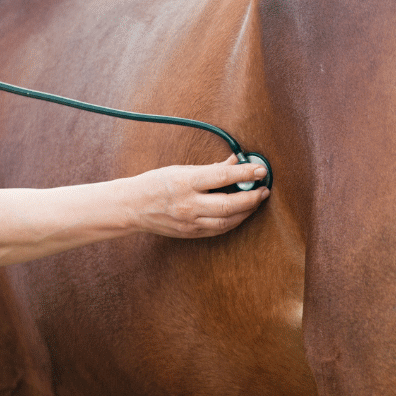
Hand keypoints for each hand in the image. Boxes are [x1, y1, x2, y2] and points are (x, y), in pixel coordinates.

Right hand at [126, 157, 269, 238]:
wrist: (131, 207)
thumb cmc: (156, 183)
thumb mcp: (181, 169)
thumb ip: (211, 168)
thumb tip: (236, 161)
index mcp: (185, 182)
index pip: (222, 177)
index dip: (245, 173)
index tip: (261, 169)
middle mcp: (188, 204)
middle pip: (229, 205)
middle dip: (252, 198)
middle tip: (264, 189)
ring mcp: (190, 222)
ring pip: (227, 222)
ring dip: (247, 211)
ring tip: (257, 200)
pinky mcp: (191, 234)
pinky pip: (218, 230)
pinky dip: (234, 221)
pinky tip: (242, 213)